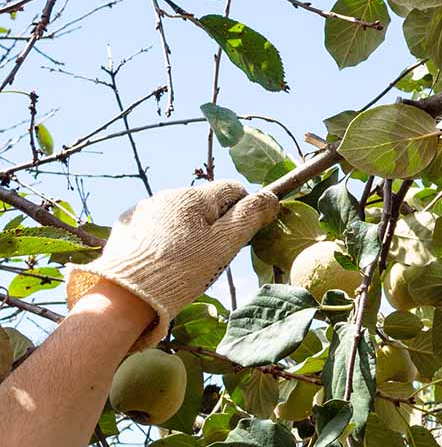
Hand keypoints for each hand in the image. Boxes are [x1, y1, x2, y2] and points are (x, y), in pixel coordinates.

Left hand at [66, 181, 277, 350]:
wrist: (122, 299)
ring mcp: (142, 211)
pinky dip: (162, 240)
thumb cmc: (180, 272)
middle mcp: (166, 195)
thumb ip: (249, 217)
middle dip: (213, 225)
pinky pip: (154, 227)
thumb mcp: (224, 245)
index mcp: (193, 197)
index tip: (238, 239)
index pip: (233, 190)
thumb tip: (270, 197)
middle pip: (204, 204)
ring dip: (187, 232)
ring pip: (179, 216)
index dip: (243, 212)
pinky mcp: (124, 228)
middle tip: (210, 258)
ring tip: (181, 265)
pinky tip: (159, 263)